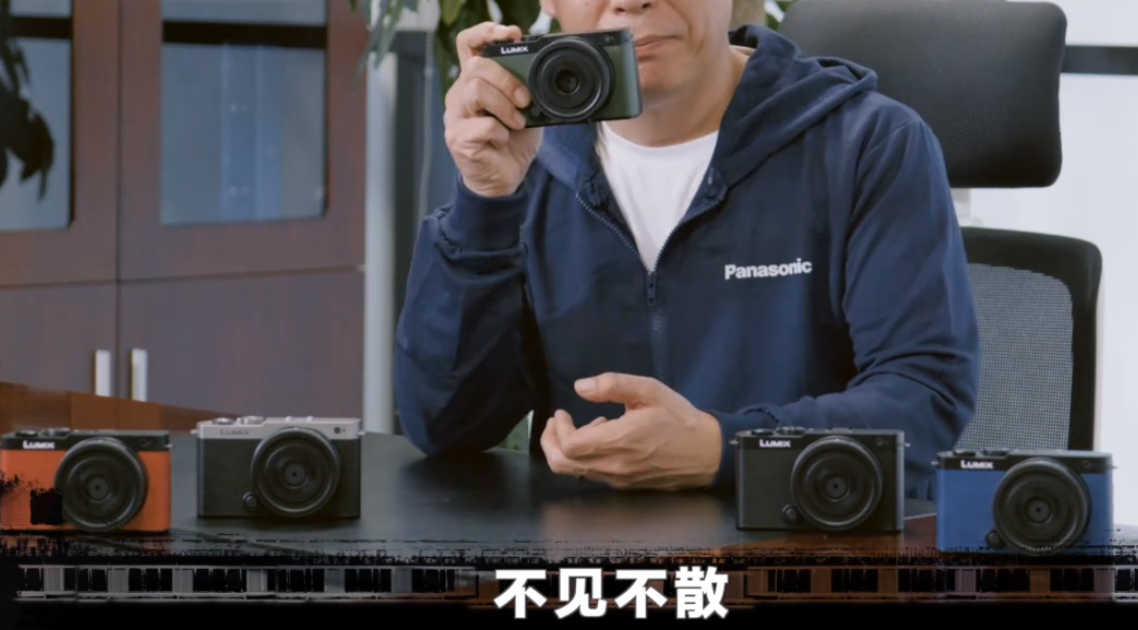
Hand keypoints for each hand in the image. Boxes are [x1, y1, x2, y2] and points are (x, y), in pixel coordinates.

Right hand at [443, 22, 542, 198]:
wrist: (504, 179)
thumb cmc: (511, 142)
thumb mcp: (525, 109)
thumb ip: (527, 88)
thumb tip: (542, 70)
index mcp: (475, 81)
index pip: (469, 44)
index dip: (486, 32)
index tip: (511, 35)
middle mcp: (460, 94)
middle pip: (476, 66)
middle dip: (507, 80)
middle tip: (524, 100)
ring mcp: (455, 116)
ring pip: (476, 90)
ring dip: (504, 106)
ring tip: (517, 122)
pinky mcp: (458, 139)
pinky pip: (482, 126)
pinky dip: (500, 133)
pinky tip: (503, 141)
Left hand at [540, 373, 723, 489]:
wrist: (708, 454)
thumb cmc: (680, 419)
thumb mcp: (650, 391)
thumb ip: (613, 385)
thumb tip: (580, 387)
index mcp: (618, 441)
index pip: (569, 446)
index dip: (557, 429)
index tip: (562, 413)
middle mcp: (614, 466)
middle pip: (562, 465)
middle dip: (550, 442)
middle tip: (557, 423)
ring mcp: (618, 479)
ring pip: (576, 473)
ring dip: (569, 450)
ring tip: (589, 427)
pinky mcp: (625, 485)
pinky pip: (593, 475)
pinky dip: (586, 458)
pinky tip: (604, 440)